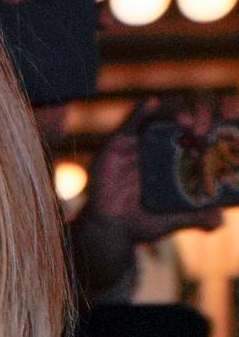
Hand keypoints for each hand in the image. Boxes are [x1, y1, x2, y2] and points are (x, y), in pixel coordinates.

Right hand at [85, 98, 229, 246]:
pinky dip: (141, 111)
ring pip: (164, 111)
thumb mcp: (174, 219)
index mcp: (181, 151)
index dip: (220, 112)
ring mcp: (141, 139)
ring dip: (179, 111)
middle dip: (202, 112)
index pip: (205, 120)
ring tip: (188, 123)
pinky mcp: (118, 143)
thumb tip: (218, 220)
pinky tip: (151, 103)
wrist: (109, 233)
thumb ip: (196, 216)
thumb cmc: (142, 221)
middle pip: (188, 110)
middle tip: (205, 130)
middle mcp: (163, 140)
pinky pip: (131, 122)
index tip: (231, 117)